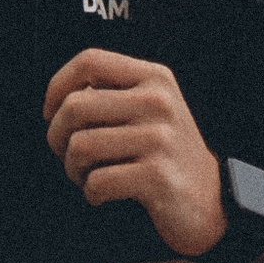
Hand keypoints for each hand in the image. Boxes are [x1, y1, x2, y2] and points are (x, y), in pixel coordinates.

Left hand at [43, 49, 223, 256]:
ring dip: (73, 169)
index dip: (58, 85)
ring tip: (87, 175)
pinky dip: (91, 192)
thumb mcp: (152, 109)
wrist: (211, 201)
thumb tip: (62, 96)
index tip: (51, 111)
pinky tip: (104, 193)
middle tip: (67, 154)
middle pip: (75, 106)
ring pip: (80, 146)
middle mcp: (158, 102)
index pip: (90, 61)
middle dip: (58, 136)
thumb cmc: (169, 155)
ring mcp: (159, 139)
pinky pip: (97, 181)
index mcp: (154, 78)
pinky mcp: (156, 176)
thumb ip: (115, 93)